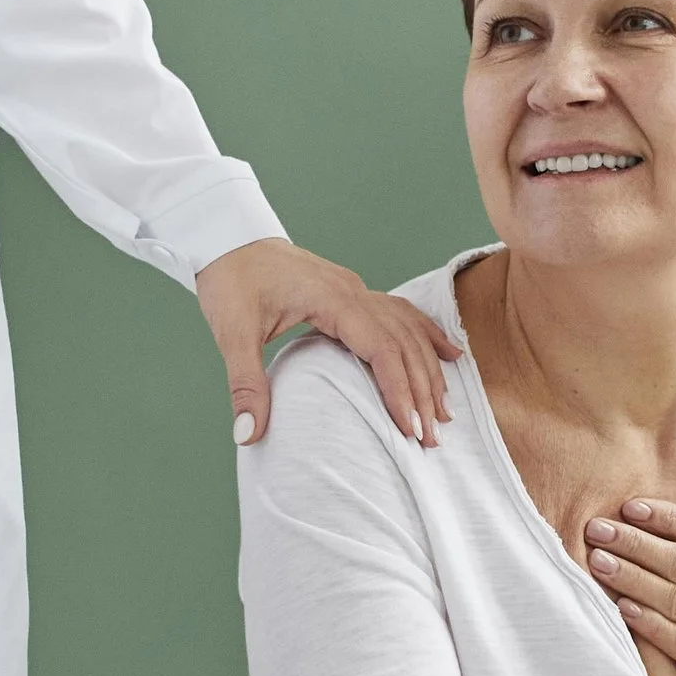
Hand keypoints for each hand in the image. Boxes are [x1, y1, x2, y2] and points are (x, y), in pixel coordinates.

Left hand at [195, 238, 462, 448]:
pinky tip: (448, 353)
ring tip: (443, 410)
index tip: (410, 428)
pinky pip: (401, 314)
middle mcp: (353, 291)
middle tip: (432, 436)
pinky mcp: (352, 292)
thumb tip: (248, 435)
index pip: (382, 348)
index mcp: (331, 300)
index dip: (400, 389)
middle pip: (403, 342)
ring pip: (408, 329)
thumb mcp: (232, 333)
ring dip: (428, 369)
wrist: (228, 238)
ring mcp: (356, 289)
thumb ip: (245, 384)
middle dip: (421, 390)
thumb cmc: (231, 280)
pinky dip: (426, 335)